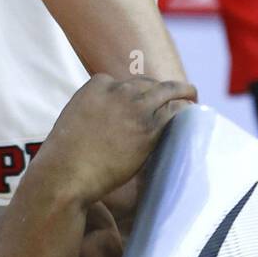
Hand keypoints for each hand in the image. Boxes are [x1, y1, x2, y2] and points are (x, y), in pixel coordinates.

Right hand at [31, 74, 196, 206]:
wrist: (65, 173)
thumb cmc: (63, 159)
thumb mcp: (72, 124)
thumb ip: (89, 117)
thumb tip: (97, 129)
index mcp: (97, 85)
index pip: (124, 82)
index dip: (136, 92)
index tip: (143, 100)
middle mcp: (118, 90)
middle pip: (148, 84)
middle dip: (160, 91)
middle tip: (174, 97)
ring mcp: (135, 107)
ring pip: (168, 91)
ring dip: (183, 92)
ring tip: (193, 96)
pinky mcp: (148, 128)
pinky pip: (174, 112)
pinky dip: (185, 110)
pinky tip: (194, 113)